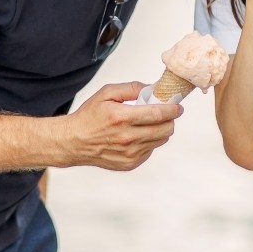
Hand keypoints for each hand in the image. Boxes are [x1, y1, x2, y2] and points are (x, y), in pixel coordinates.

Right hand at [62, 82, 181, 170]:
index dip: (173, 109)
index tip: (178, 106)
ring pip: (160, 140)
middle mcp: (127, 138)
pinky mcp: (130, 163)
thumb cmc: (89, 116)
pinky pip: (150, 150)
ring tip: (148, 123)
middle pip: (165, 129)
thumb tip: (151, 88)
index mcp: (122, 117)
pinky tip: (137, 135)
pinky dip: (149, 141)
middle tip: (165, 113)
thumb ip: (131, 88)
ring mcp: (130, 153)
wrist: (74, 142)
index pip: (158, 114)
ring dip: (160, 130)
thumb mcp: (106, 93)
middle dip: (169, 120)